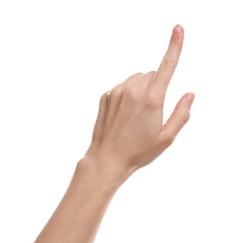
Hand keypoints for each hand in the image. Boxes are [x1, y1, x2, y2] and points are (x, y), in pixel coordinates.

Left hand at [84, 25, 194, 184]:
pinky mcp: (106, 95)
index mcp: (151, 100)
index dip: (174, 47)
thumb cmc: (138, 151)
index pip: (166, 67)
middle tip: (151, 110)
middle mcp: (133, 91)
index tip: (178, 30)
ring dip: (141, 89)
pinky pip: (122, 86)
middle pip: (151, 74)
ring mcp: (117, 91)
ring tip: (136, 113)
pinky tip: (124, 113)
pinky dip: (127, 93)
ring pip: (137, 79)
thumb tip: (189, 95)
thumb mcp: (166, 138)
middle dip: (156, 86)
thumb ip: (181, 114)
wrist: (107, 158)